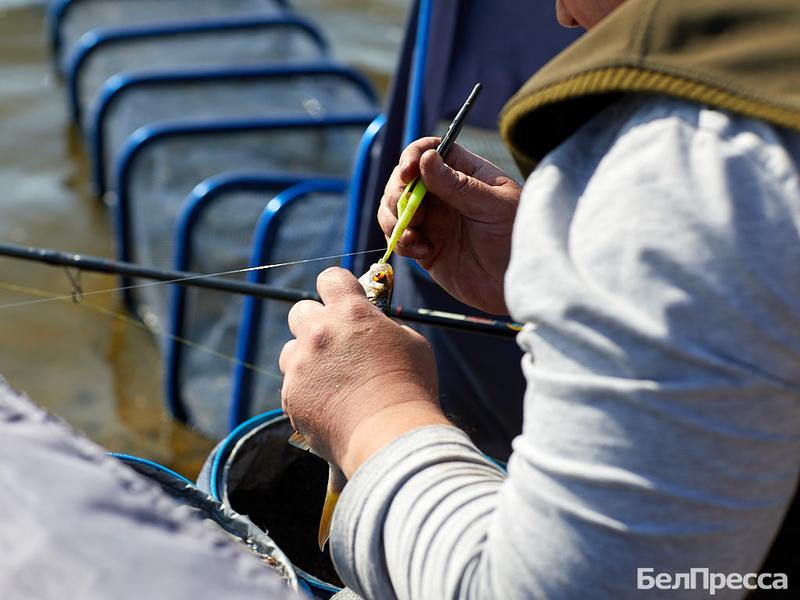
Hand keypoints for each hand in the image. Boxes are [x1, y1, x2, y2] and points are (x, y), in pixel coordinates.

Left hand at [279, 267, 448, 476]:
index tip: (343, 300)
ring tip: (331, 380)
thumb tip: (376, 326)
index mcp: (351, 312)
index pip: (330, 278)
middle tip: (335, 343)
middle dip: (315, 322)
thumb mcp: (411, 343)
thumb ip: (386, 327)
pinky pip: (291, 385)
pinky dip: (306, 391)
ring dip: (306, 358)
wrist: (389, 434)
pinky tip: (329, 404)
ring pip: (290, 350)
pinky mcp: (291, 394)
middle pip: (300, 310)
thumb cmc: (409, 388)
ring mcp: (301, 363)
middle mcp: (319, 331)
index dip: (337, 287)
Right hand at [378, 138, 521, 314]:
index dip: (413, 156)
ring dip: (393, 218)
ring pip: (394, 207)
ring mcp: (433, 220)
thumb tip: (426, 158)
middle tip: (413, 214)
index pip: (431, 150)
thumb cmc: (516, 240)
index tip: (407, 174)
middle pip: (403, 179)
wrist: (517, 286)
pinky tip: (423, 252)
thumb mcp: (493, 207)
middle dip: (398, 193)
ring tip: (414, 235)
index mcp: (466, 174)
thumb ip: (458, 185)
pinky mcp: (424, 247)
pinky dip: (401, 242)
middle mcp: (445, 193)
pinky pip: (398, 237)